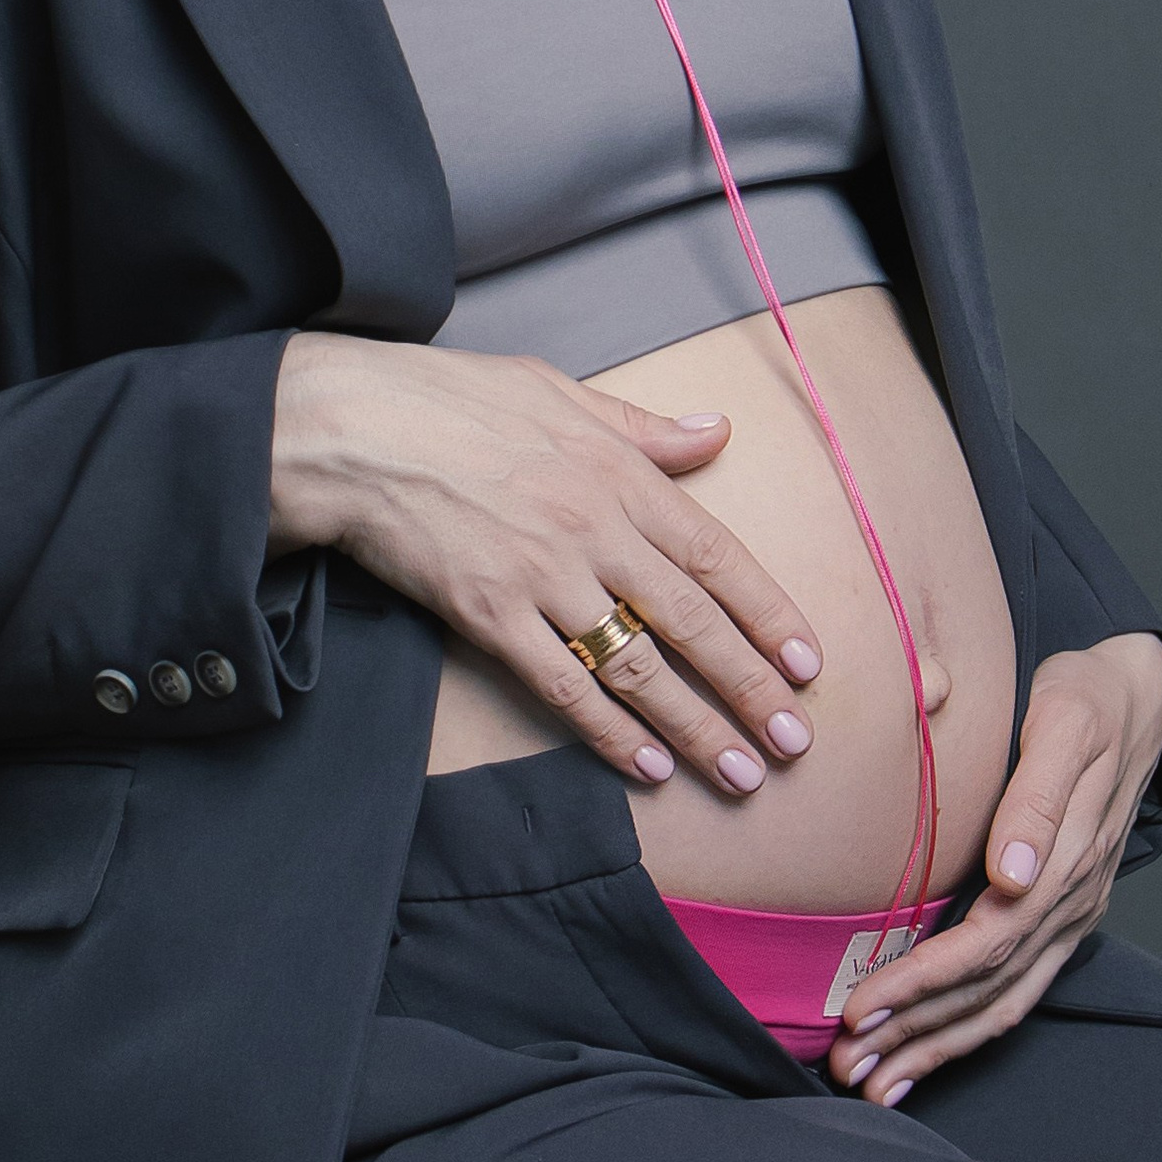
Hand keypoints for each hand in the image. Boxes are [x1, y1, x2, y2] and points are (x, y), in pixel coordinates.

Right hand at [269, 333, 823, 793]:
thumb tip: (714, 431)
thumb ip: (640, 425)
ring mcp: (540, 576)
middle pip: (692, 621)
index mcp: (617, 472)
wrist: (351, 427)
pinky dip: (607, 730)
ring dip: (695, 725)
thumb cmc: (447, 399)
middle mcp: (592, 528)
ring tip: (739, 772)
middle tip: (795, 743)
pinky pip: (561, 684)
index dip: (769, 613)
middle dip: (751, 687)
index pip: (715, 554)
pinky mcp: (486, 614)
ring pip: (637, 664)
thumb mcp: (555, 389)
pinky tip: (644, 766)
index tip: (810, 663)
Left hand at [830, 632, 1161, 1104]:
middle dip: (916, 1032)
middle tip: (847, 1064)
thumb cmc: (1087, 701)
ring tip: (871, 1082)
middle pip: (988, 989)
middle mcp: (1071, 905)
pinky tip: (918, 1057)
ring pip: (1000, 1005)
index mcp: (1069, 862)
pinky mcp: (1058, 924)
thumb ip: (1039, 798)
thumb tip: (1013, 876)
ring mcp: (1069, 921)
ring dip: (936, 1048)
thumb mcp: (1066, 723)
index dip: (924, 982)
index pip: (987, 942)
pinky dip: (963, 1032)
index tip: (863, 1007)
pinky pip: (1012, 993)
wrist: (1136, 698)